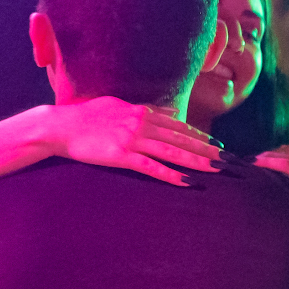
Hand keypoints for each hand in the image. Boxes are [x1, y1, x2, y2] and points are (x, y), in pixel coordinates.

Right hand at [42, 98, 219, 184]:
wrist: (60, 126)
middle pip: (182, 139)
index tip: (217, 145)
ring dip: (197, 162)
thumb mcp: (118, 105)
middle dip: (207, 150)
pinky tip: (187, 182)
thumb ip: (143, 110)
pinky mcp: (122, 155)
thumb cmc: (86, 116)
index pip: (178, 126)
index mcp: (142, 112)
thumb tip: (164, 112)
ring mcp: (132, 139)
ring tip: (216, 170)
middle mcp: (142, 124)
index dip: (200, 136)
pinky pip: (151, 167)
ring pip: (172, 152)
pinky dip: (171, 175)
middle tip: (228, 160)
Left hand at [255, 139, 288, 252]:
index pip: (284, 150)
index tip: (253, 163)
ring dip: (262, 159)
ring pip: (279, 155)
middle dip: (264, 158)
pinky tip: (256, 161)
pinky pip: (286, 164)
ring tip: (246, 162)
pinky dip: (270, 162)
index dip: (269, 157)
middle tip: (245, 165)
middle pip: (278, 151)